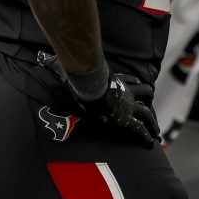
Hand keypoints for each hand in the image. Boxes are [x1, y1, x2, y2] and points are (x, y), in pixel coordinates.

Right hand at [40, 53, 158, 148]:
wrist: (89, 84)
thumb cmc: (81, 77)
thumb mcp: (70, 68)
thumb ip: (56, 63)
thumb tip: (41, 56)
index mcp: (115, 81)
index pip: (128, 81)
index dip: (133, 84)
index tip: (139, 86)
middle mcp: (125, 92)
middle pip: (142, 93)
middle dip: (148, 100)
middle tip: (152, 108)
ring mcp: (128, 104)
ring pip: (146, 112)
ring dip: (152, 121)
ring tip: (156, 130)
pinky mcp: (126, 117)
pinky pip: (139, 127)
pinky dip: (145, 135)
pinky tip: (150, 141)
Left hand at [80, 76, 159, 148]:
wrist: (93, 86)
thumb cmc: (93, 104)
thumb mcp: (96, 118)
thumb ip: (102, 120)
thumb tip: (102, 121)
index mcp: (123, 117)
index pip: (139, 128)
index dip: (146, 135)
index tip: (151, 141)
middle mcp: (130, 105)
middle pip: (146, 113)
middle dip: (153, 122)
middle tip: (156, 129)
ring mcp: (128, 91)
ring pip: (144, 91)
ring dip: (148, 94)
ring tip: (151, 96)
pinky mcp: (123, 81)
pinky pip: (132, 80)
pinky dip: (135, 81)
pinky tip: (137, 81)